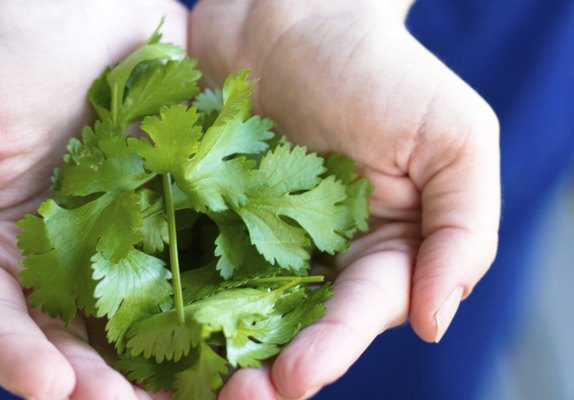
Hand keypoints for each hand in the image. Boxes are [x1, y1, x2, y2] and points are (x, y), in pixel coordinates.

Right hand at [0, 1, 185, 397]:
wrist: (84, 8)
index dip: (15, 358)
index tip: (50, 385)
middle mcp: (48, 264)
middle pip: (64, 342)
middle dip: (91, 383)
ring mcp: (110, 249)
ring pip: (126, 328)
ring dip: (148, 371)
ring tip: (179, 398)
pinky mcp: (164, 227)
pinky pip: (180, 280)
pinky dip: (196, 316)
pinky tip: (217, 344)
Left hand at [191, 0, 499, 397]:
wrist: (294, 7)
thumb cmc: (382, 68)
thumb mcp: (454, 140)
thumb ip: (463, 229)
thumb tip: (437, 318)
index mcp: (375, 249)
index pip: (357, 313)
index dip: (330, 349)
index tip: (297, 377)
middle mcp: (311, 255)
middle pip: (289, 327)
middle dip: (265, 368)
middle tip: (235, 396)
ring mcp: (248, 236)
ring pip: (230, 307)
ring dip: (210, 347)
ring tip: (186, 379)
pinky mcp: (197, 210)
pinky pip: (180, 257)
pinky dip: (165, 289)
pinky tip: (141, 315)